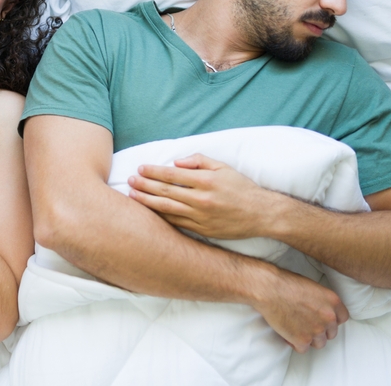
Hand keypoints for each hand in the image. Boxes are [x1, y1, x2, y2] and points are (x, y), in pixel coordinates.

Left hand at [127, 153, 276, 239]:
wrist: (261, 214)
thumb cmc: (241, 188)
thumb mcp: (223, 167)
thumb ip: (199, 161)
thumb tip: (177, 162)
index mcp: (206, 181)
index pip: (172, 175)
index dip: (153, 172)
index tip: (140, 168)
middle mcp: (201, 199)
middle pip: (165, 192)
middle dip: (144, 186)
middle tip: (129, 181)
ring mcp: (201, 217)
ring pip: (167, 209)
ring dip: (147, 202)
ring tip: (132, 196)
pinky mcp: (202, 230)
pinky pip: (176, 223)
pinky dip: (161, 217)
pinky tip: (149, 212)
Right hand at [251, 267, 349, 352]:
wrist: (268, 289)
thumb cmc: (285, 283)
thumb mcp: (312, 286)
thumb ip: (322, 301)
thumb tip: (320, 309)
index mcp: (333, 301)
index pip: (343, 318)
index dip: (331, 319)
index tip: (322, 319)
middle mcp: (328, 317)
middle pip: (331, 333)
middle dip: (320, 330)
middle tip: (305, 323)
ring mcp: (316, 330)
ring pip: (319, 343)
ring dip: (309, 338)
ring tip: (296, 329)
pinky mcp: (302, 340)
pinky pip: (303, 349)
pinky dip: (295, 344)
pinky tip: (287, 334)